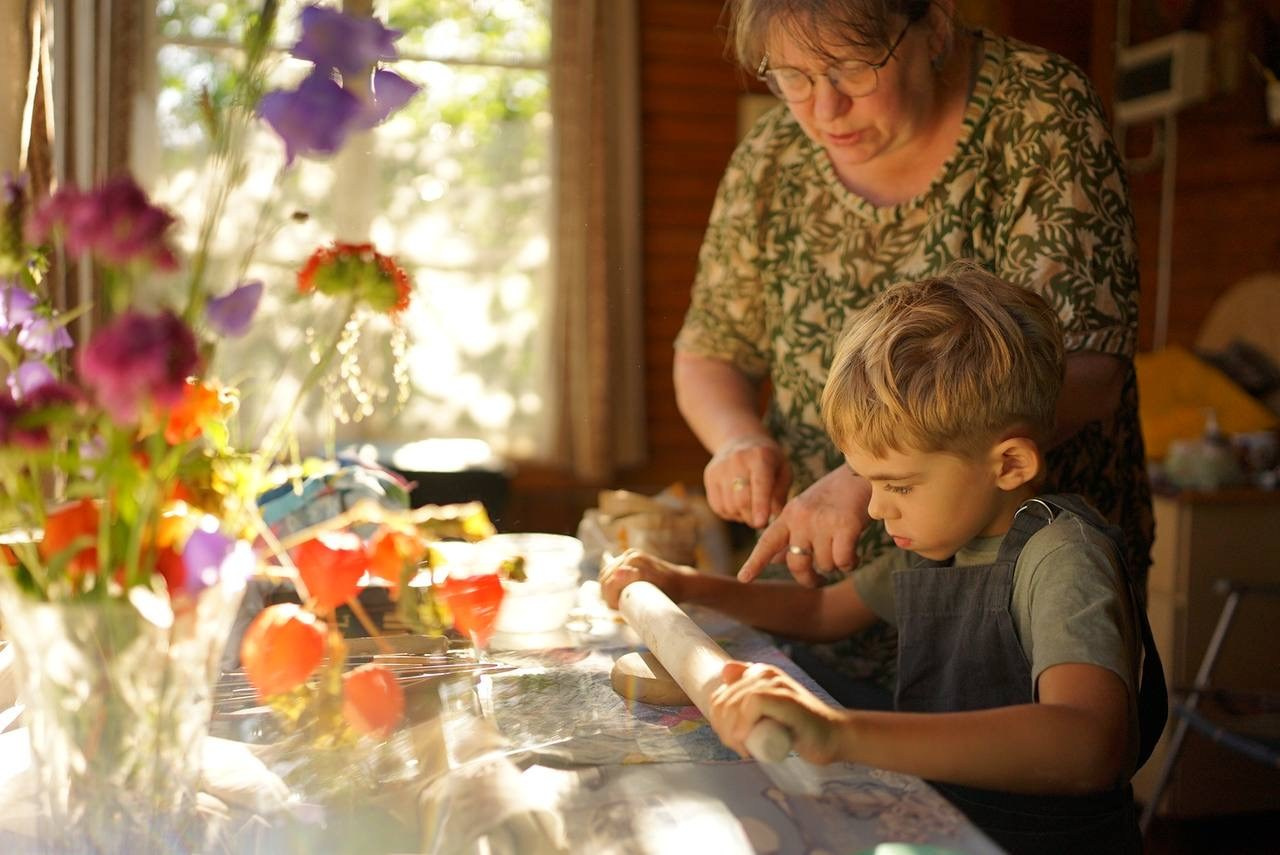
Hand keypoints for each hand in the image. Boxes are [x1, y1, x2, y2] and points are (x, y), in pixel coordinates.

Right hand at [598, 548, 695, 608]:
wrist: (681, 582)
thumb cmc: (671, 592)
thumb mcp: (656, 594)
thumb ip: (638, 585)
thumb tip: (618, 572)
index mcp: (635, 564)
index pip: (610, 584)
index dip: (610, 600)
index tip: (618, 609)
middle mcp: (632, 556)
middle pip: (606, 578)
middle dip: (607, 595)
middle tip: (617, 607)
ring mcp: (630, 554)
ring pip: (606, 574)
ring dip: (607, 588)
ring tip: (617, 600)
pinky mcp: (630, 555)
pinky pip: (611, 569)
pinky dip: (610, 581)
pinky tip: (616, 591)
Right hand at [704, 435, 790, 529]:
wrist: (741, 441)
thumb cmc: (769, 461)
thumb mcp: (783, 471)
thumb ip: (780, 494)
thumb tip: (774, 517)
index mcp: (760, 457)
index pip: (759, 485)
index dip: (760, 506)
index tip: (761, 523)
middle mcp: (737, 459)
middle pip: (741, 500)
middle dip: (752, 518)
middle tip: (760, 522)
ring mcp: (720, 467)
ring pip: (729, 506)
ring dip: (741, 516)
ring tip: (750, 510)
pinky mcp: (709, 476)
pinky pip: (718, 506)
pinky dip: (730, 513)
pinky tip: (738, 506)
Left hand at [710, 660, 846, 764]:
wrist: (833, 736)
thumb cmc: (800, 727)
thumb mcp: (768, 711)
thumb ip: (749, 692)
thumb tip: (725, 670)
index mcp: (757, 673)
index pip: (718, 697)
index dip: (718, 722)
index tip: (732, 740)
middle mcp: (765, 673)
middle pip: (722, 702)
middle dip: (723, 730)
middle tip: (740, 748)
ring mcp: (776, 683)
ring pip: (733, 705)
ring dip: (732, 733)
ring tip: (746, 749)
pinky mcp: (785, 696)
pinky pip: (752, 704)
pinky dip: (744, 725)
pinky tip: (749, 743)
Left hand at [737, 467, 870, 585]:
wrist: (863, 473)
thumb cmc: (834, 496)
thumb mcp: (805, 511)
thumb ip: (790, 535)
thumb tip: (775, 560)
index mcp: (789, 515)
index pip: (768, 542)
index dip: (755, 562)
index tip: (744, 579)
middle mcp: (802, 518)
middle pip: (797, 564)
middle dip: (808, 578)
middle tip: (818, 580)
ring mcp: (823, 522)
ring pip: (824, 565)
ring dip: (835, 564)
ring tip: (842, 549)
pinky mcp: (845, 526)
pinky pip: (842, 561)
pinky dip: (850, 563)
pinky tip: (855, 554)